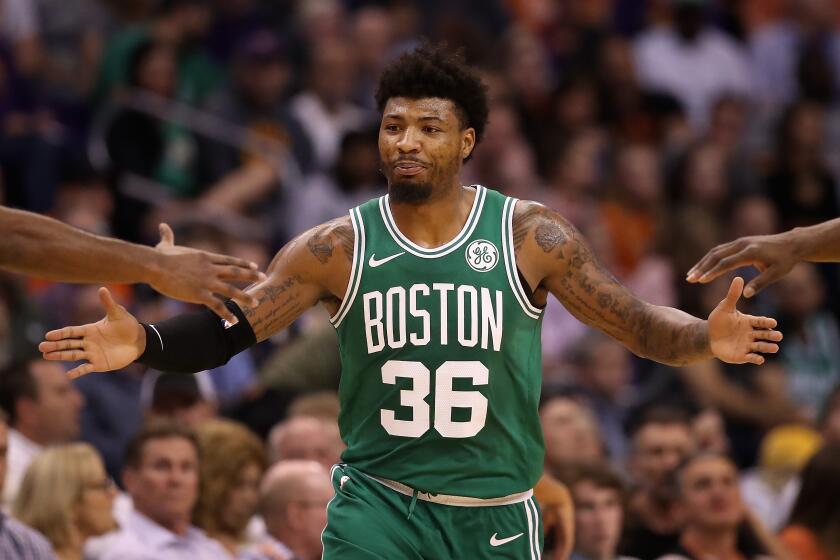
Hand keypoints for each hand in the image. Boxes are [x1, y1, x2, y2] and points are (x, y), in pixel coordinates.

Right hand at [39, 288, 144, 378]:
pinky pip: (86, 368)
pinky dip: (77, 372)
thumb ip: (108, 303)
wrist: (138, 341)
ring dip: (60, 356)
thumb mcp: (118, 314)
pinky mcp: (99, 364)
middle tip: (42, 347)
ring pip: (73, 355)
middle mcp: (88, 342)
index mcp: (90, 330)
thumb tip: (102, 288)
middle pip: (68, 344)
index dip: (61, 333)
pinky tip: (68, 375)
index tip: (49, 335)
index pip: (71, 332)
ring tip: (46, 356)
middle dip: (55, 345)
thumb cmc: (127, 326)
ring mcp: (92, 353)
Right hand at [151, 223, 263, 322]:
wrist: (154, 266)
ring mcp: (206, 282)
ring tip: (256, 303)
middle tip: (264, 277)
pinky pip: (217, 306)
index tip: (255, 266)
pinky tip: (234, 321)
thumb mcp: (165, 245)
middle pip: (235, 272)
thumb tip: (162, 225)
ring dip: (245, 297)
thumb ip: (167, 236)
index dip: (243, 263)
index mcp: (205, 257)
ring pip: (231, 290)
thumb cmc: (158, 257)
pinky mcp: (199, 294)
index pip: (228, 260)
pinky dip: (227, 313)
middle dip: (251, 275)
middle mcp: (210, 269)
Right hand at [687, 232, 801, 296]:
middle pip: (716, 255)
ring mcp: (739, 242)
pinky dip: (709, 259)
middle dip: (701, 268)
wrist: (791, 243)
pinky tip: (702, 267)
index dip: (712, 272)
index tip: (701, 281)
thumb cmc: (785, 261)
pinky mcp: (738, 243)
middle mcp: (742, 244)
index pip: (726, 263)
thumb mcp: (777, 274)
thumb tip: (745, 294)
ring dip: (702, 263)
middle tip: (690, 279)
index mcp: (750, 252)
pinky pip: (720, 250)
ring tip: (691, 274)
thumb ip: (760, 283)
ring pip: (715, 252)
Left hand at [708, 277, 782, 364]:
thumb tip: (738, 277)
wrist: (709, 336)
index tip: (773, 322)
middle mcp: (752, 334)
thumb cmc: (719, 320)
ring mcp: (748, 345)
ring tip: (775, 348)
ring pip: (761, 346)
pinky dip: (756, 358)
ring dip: (768, 347)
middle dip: (772, 336)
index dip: (766, 322)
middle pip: (765, 334)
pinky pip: (751, 357)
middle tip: (778, 336)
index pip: (761, 321)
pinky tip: (759, 359)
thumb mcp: (725, 307)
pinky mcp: (742, 355)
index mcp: (750, 321)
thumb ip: (732, 295)